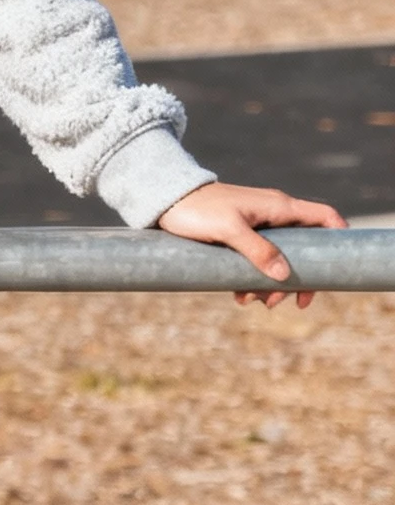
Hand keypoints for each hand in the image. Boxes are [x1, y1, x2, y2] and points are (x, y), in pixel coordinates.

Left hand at [157, 180, 345, 307]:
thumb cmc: (198, 210)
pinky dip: (252, 282)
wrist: (166, 201)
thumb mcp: (229, 230)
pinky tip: (239, 297)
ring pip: (280, 261)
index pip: (323, 216)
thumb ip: (257, 250)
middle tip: (292, 304)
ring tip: (252, 302)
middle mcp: (274, 216)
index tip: (336, 268)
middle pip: (304, 249)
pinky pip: (257, 263)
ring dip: (271, 286)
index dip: (338, 237)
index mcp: (278, 207)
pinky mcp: (241, 238)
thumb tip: (283, 276)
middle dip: (298, 279)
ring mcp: (258, 227)